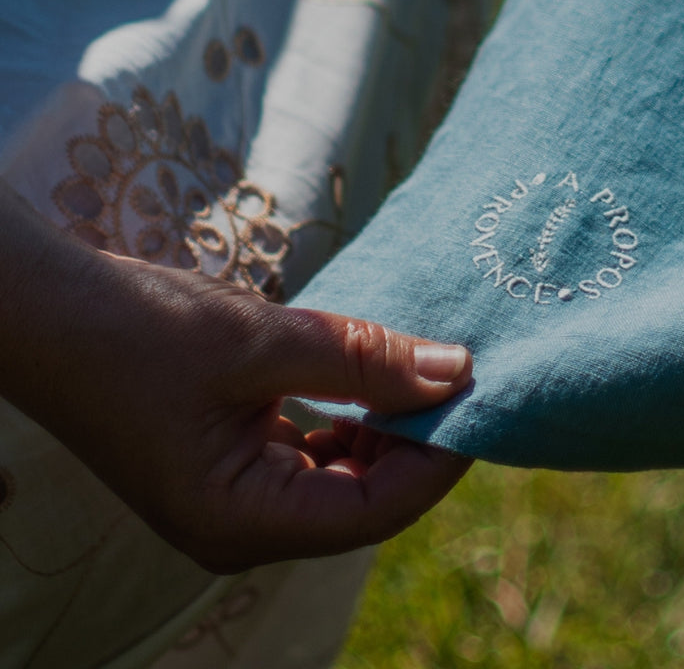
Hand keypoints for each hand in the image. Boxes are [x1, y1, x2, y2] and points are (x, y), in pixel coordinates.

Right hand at [0, 180, 472, 573]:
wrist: (48, 311)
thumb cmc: (139, 330)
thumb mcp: (263, 343)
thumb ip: (364, 361)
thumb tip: (456, 370)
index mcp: (242, 522)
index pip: (375, 511)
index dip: (439, 458)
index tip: (482, 397)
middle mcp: (242, 526)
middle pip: (364, 497)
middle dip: (418, 438)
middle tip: (463, 373)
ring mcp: (236, 495)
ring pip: (343, 474)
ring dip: (388, 424)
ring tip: (427, 367)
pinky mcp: (234, 460)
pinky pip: (314, 451)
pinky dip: (353, 415)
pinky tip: (377, 374)